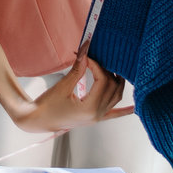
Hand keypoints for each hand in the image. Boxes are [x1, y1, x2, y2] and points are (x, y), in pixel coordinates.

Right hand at [13, 56, 131, 133]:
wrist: (38, 120)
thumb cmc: (47, 105)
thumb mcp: (62, 86)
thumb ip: (77, 70)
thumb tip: (86, 51)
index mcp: (89, 108)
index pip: (103, 81)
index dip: (98, 65)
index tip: (88, 56)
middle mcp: (97, 114)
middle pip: (112, 87)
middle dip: (107, 70)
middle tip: (96, 59)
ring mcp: (98, 117)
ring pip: (116, 97)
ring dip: (118, 82)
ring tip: (114, 68)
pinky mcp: (95, 117)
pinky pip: (114, 114)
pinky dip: (125, 110)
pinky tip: (134, 107)